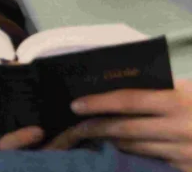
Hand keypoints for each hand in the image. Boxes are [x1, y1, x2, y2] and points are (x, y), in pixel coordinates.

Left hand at [0, 80, 191, 170]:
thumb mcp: (188, 90)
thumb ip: (158, 91)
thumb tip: (114, 89)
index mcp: (179, 100)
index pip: (129, 100)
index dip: (99, 103)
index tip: (76, 104)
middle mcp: (180, 128)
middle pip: (125, 129)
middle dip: (95, 127)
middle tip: (72, 125)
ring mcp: (184, 153)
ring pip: (134, 148)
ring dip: (110, 142)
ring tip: (87, 135)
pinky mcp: (186, 169)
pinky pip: (150, 161)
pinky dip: (132, 154)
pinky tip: (116, 148)